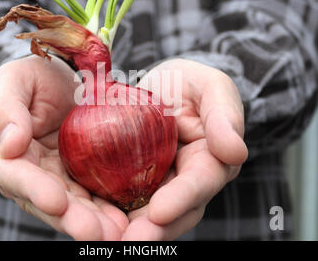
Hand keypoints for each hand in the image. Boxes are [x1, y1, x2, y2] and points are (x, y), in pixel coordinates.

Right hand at [0, 56, 127, 239]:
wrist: (58, 80)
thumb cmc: (31, 77)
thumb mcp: (13, 80)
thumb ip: (5, 108)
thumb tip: (9, 145)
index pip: (13, 174)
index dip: (34, 189)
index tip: (58, 202)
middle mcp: (20, 171)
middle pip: (43, 199)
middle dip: (69, 218)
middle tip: (96, 232)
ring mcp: (48, 176)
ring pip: (67, 204)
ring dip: (90, 221)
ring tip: (115, 232)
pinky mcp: (72, 176)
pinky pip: (87, 194)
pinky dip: (103, 207)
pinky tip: (122, 218)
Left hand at [121, 59, 247, 239]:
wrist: (162, 86)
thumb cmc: (190, 83)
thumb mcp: (211, 88)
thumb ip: (224, 117)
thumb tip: (235, 152)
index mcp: (211, 161)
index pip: (200, 182)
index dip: (183, 198)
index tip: (159, 212)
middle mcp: (187, 180)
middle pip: (175, 211)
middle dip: (154, 229)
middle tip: (129, 243)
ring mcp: (160, 183)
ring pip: (147, 213)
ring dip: (129, 229)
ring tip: (105, 241)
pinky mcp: (134, 179)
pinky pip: (122, 197)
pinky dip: (109, 211)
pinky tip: (90, 218)